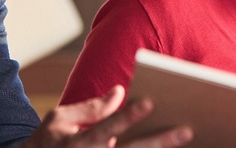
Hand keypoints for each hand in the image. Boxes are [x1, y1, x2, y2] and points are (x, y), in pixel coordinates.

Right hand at [21, 85, 192, 147]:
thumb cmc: (48, 141)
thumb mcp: (59, 119)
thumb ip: (91, 107)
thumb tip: (120, 92)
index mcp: (78, 143)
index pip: (107, 127)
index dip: (127, 116)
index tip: (150, 102)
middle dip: (160, 141)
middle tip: (186, 130)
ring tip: (186, 142)